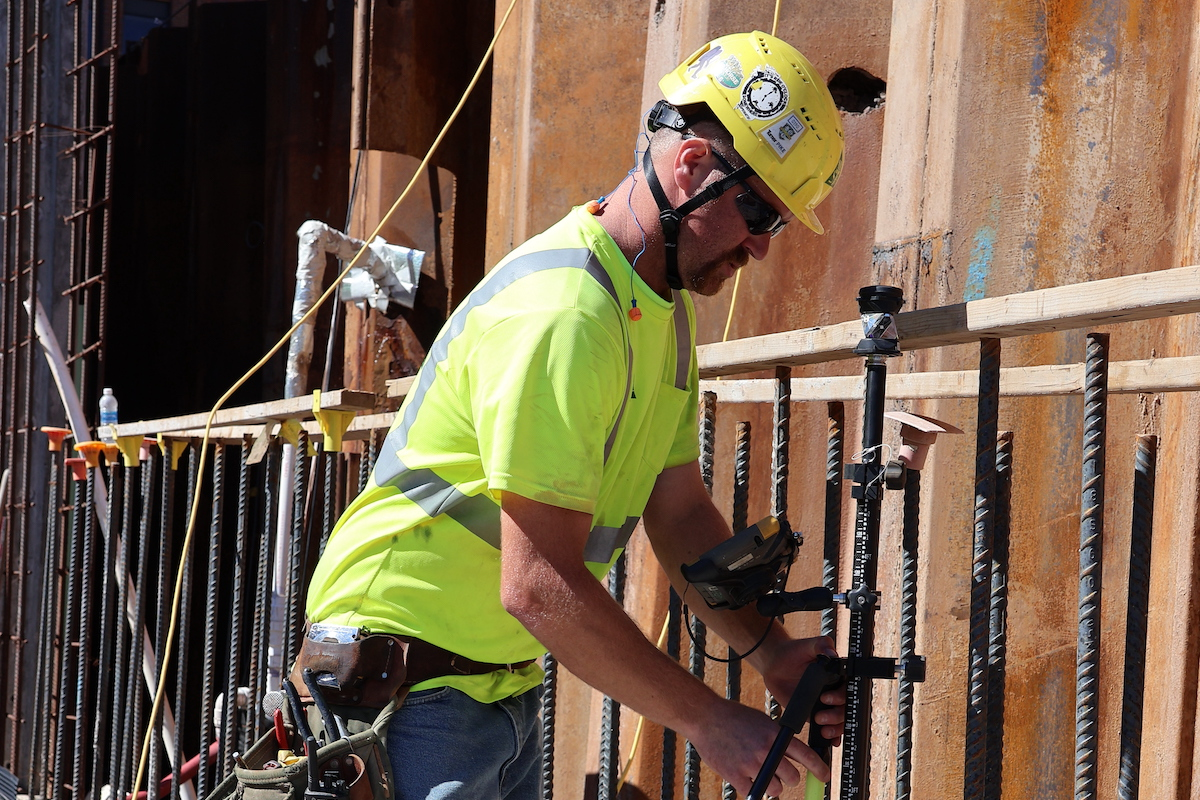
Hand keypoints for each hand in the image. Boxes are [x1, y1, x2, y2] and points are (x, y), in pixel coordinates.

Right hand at [684, 696, 832, 795]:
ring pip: (776, 789)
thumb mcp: (761, 722)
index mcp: (775, 734)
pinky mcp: (736, 775)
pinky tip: (746, 777)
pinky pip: (755, 793)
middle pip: (793, 777)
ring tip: (760, 773)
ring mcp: (752, 764)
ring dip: (771, 785)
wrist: (706, 718)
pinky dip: (753, 788)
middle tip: (780, 773)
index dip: (819, 768)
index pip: (806, 754)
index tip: (825, 776)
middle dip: (789, 777)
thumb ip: (778, 738)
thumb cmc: (733, 718)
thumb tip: (794, 756)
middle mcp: (767, 750)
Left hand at [760, 635, 846, 743]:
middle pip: (846, 708)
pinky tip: (829, 738)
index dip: (841, 697)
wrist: (775, 665)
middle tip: (820, 714)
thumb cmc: (793, 652)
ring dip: (835, 727)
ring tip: (821, 726)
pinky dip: (833, 735)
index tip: (827, 697)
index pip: (849, 689)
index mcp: (837, 675)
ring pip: (840, 720)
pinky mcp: (815, 712)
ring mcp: (825, 703)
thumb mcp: (808, 645)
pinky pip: (828, 726)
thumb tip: (831, 653)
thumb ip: (821, 645)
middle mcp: (834, 690)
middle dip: (837, 715)